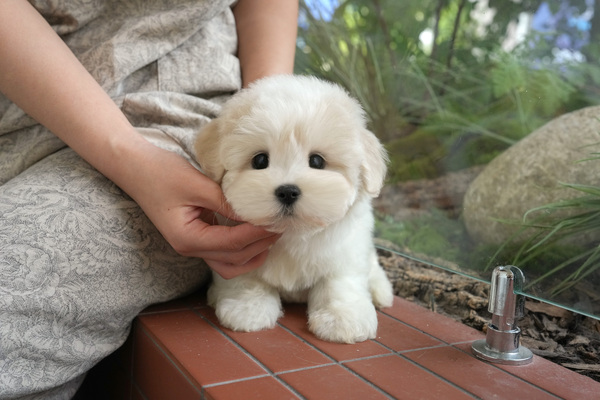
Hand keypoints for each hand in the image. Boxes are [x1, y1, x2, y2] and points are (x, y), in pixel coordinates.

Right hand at [126, 141, 279, 278]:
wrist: (135, 168)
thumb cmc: (161, 173)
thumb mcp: (196, 184)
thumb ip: (225, 201)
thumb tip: (254, 211)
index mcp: (188, 238)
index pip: (232, 243)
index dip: (257, 233)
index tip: (276, 220)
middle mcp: (190, 248)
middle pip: (234, 259)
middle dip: (260, 245)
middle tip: (281, 226)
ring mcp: (193, 246)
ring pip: (229, 264)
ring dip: (253, 254)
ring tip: (272, 234)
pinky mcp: (197, 238)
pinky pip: (224, 254)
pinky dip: (243, 249)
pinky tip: (257, 234)